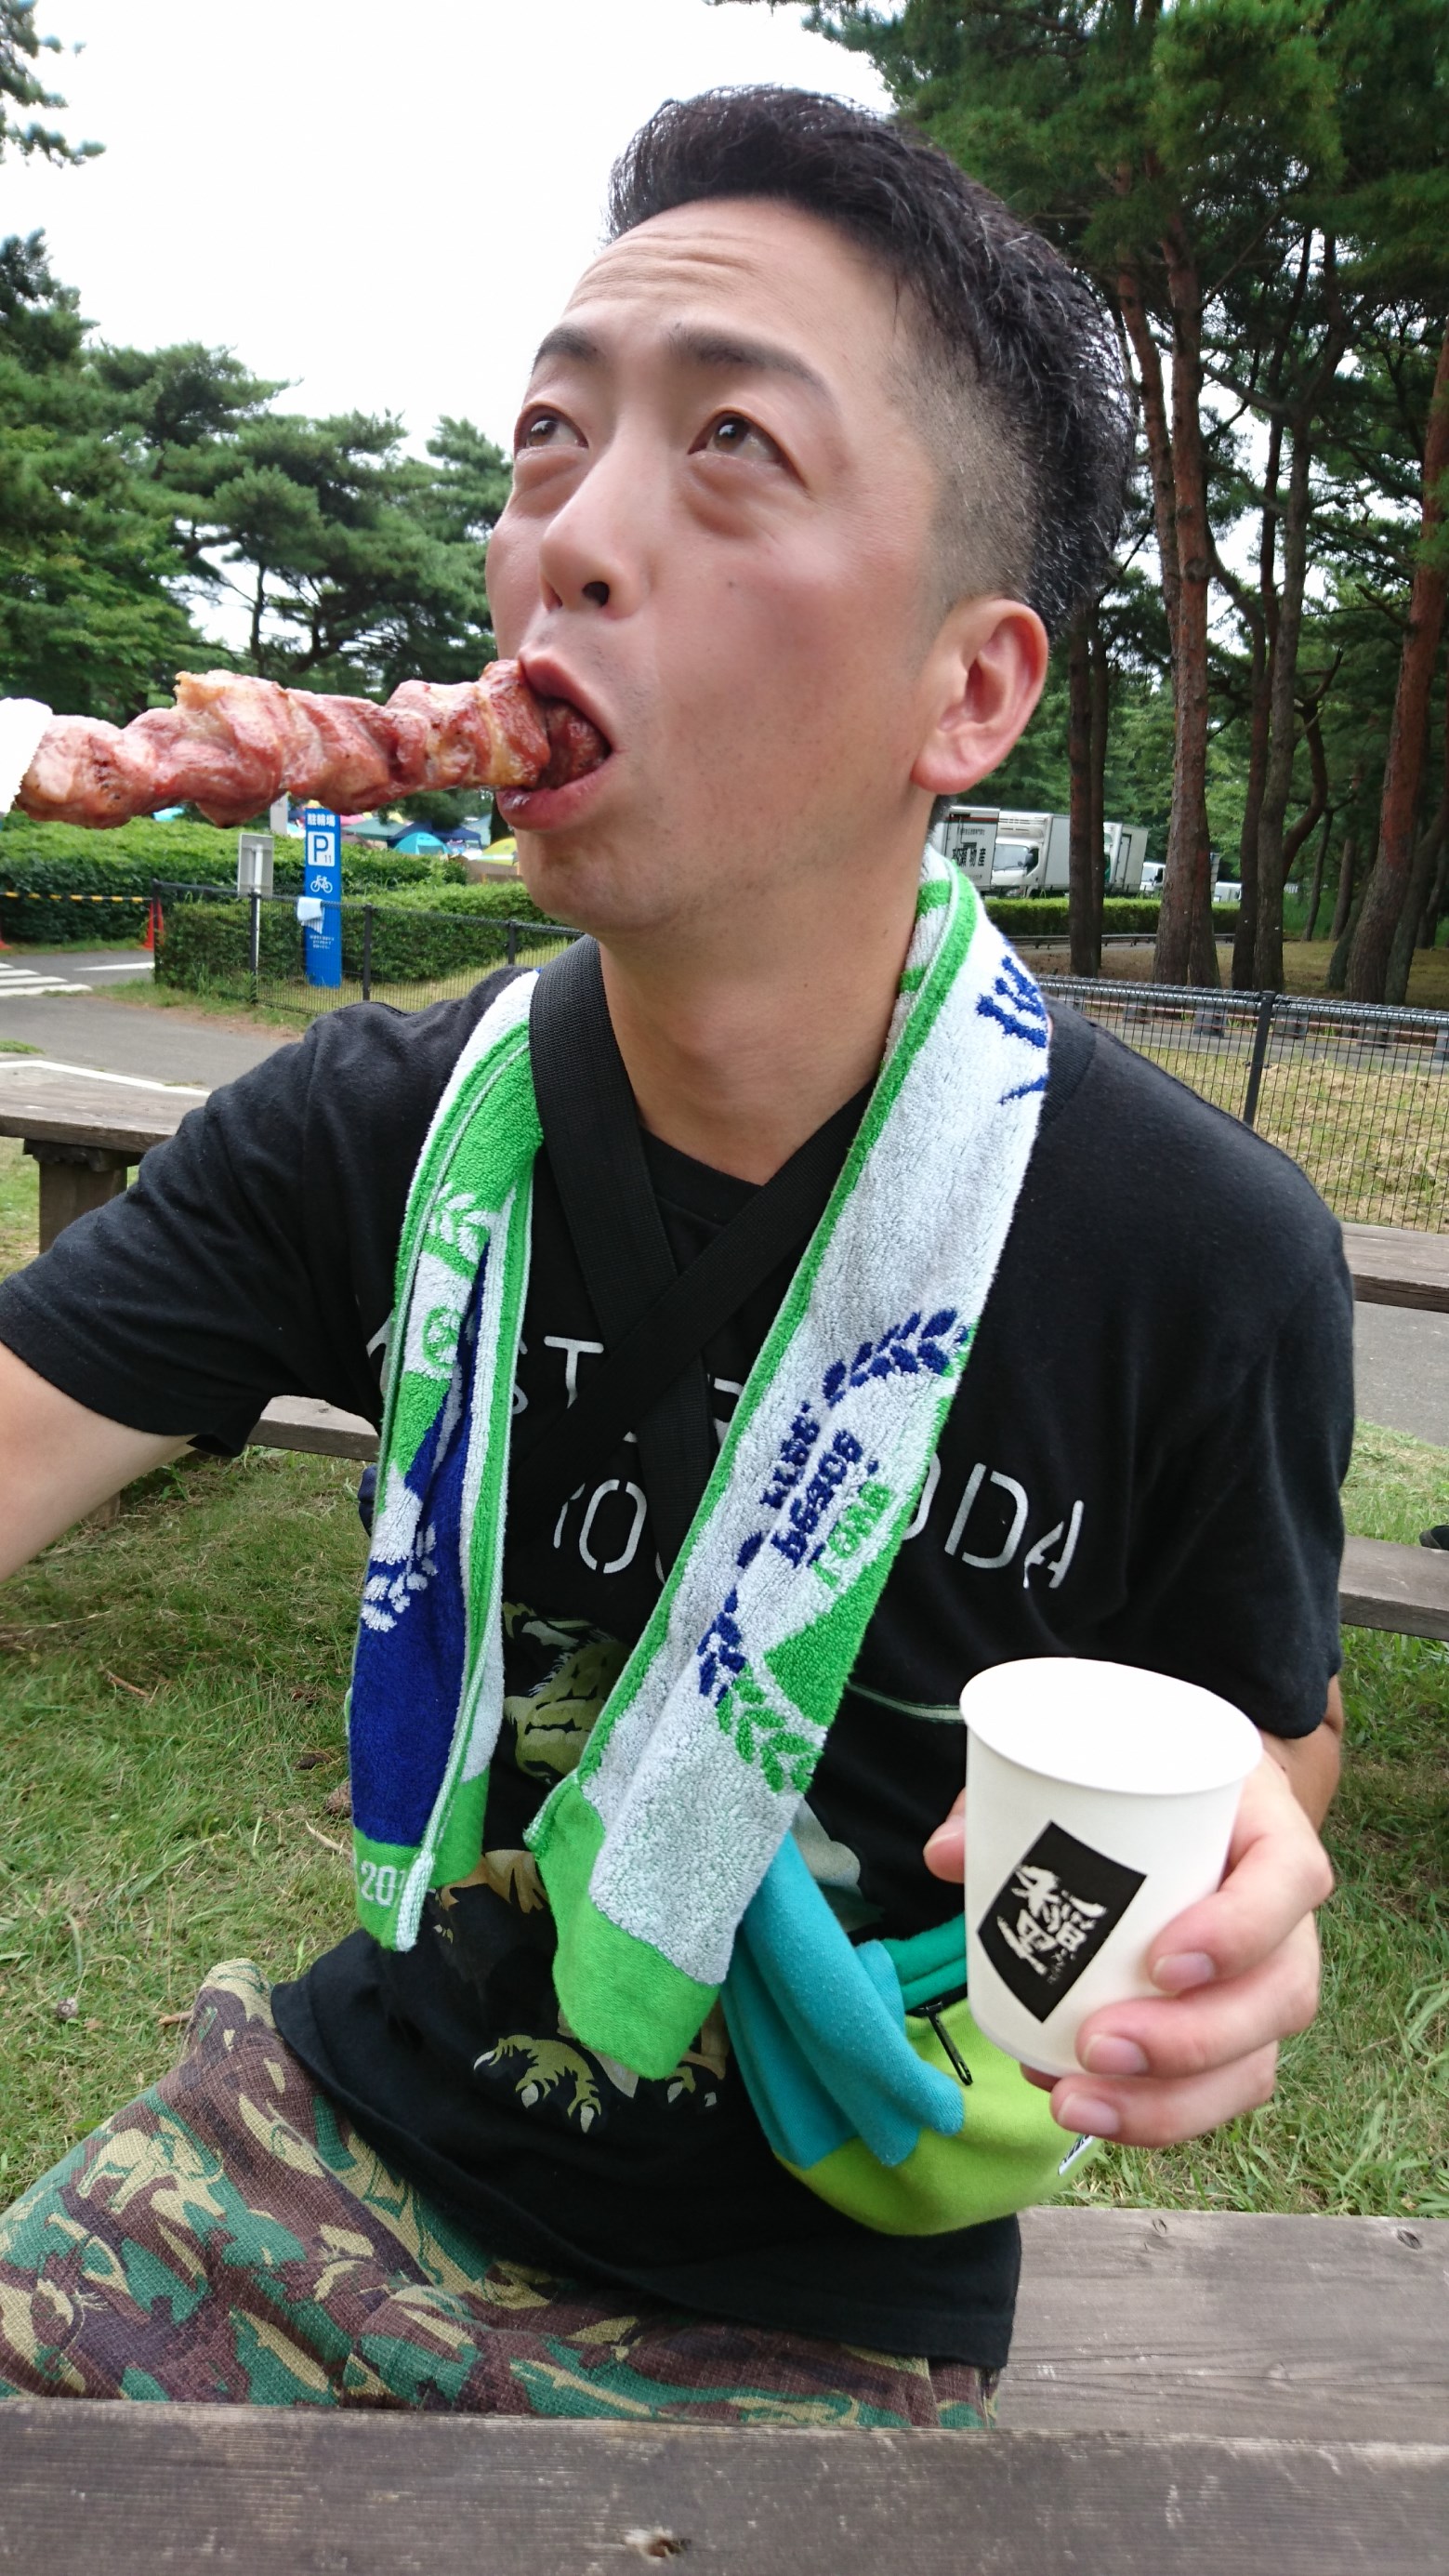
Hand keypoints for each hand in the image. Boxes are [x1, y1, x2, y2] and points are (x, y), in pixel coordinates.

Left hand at [923, 1753, 1332, 2145]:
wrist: (1188, 1813)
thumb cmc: (1141, 1792)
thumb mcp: (1094, 1773)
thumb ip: (1018, 1802)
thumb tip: (948, 1855)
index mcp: (1270, 1835)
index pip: (1290, 1881)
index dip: (1239, 1931)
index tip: (1160, 1962)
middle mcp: (1288, 1922)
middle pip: (1279, 1996)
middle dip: (1191, 2042)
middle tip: (1096, 2045)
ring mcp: (1268, 1988)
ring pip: (1253, 2065)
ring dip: (1168, 2103)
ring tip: (1073, 2100)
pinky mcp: (1237, 2038)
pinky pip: (1218, 2094)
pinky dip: (1152, 2116)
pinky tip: (1083, 2107)